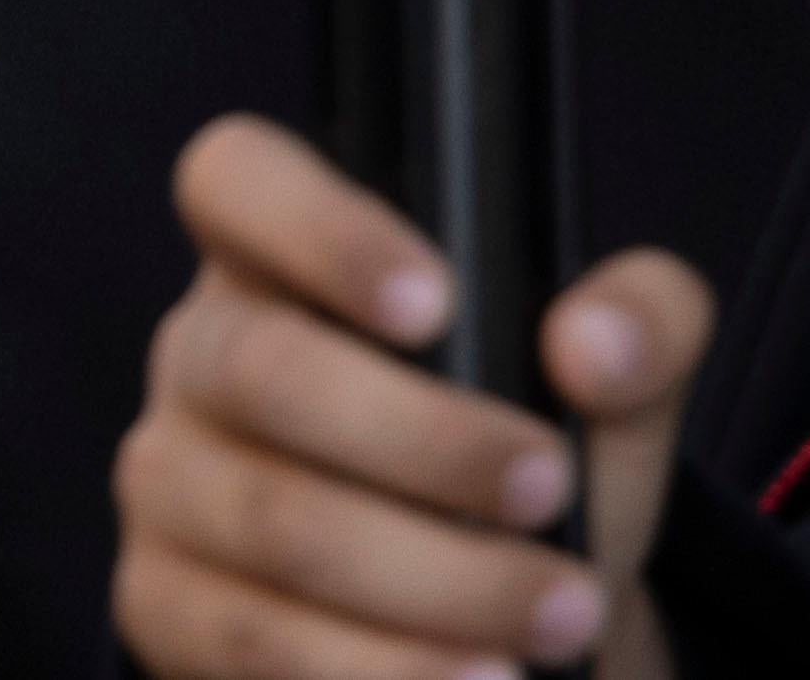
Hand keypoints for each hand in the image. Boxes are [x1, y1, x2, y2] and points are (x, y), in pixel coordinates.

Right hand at [116, 116, 713, 679]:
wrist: (497, 627)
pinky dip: (378, 672)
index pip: (236, 180)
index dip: (319, 227)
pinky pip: (253, 643)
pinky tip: (474, 679)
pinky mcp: (165, 607)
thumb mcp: (610, 387)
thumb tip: (591, 344)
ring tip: (557, 612)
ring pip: (272, 523)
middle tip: (547, 486)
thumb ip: (643, 323)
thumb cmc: (522, 465)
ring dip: (431, 580)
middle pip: (261, 369)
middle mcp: (199, 354)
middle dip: (424, 438)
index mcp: (277, 256)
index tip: (437, 302)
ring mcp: (168, 483)